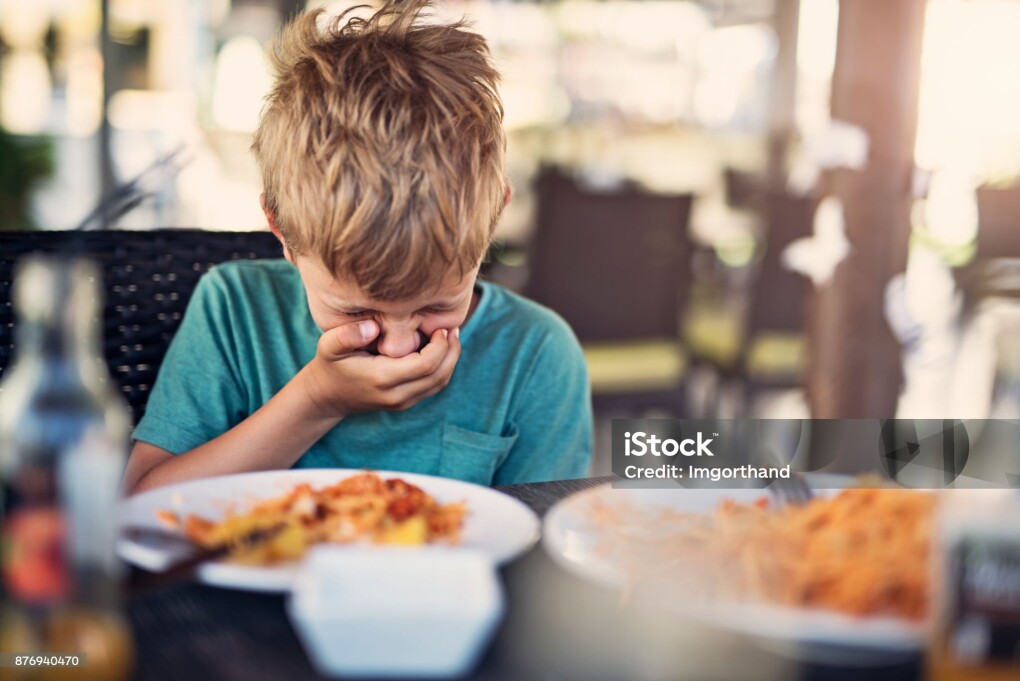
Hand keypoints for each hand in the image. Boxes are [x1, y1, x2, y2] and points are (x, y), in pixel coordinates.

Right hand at [298, 319, 461, 418]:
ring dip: (450, 360)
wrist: (328, 396)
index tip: (439, 327)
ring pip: (440, 383)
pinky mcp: (405, 403)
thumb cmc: (330, 365)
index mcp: (382, 379)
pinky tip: (440, 349)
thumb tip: (374, 327)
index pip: (426, 365)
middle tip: (452, 329)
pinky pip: (433, 387)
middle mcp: (396, 395)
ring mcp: (402, 402)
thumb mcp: (329, 346)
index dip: (440, 345)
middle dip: (451, 351)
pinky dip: (443, 368)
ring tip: (450, 337)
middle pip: (439, 376)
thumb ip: (347, 335)